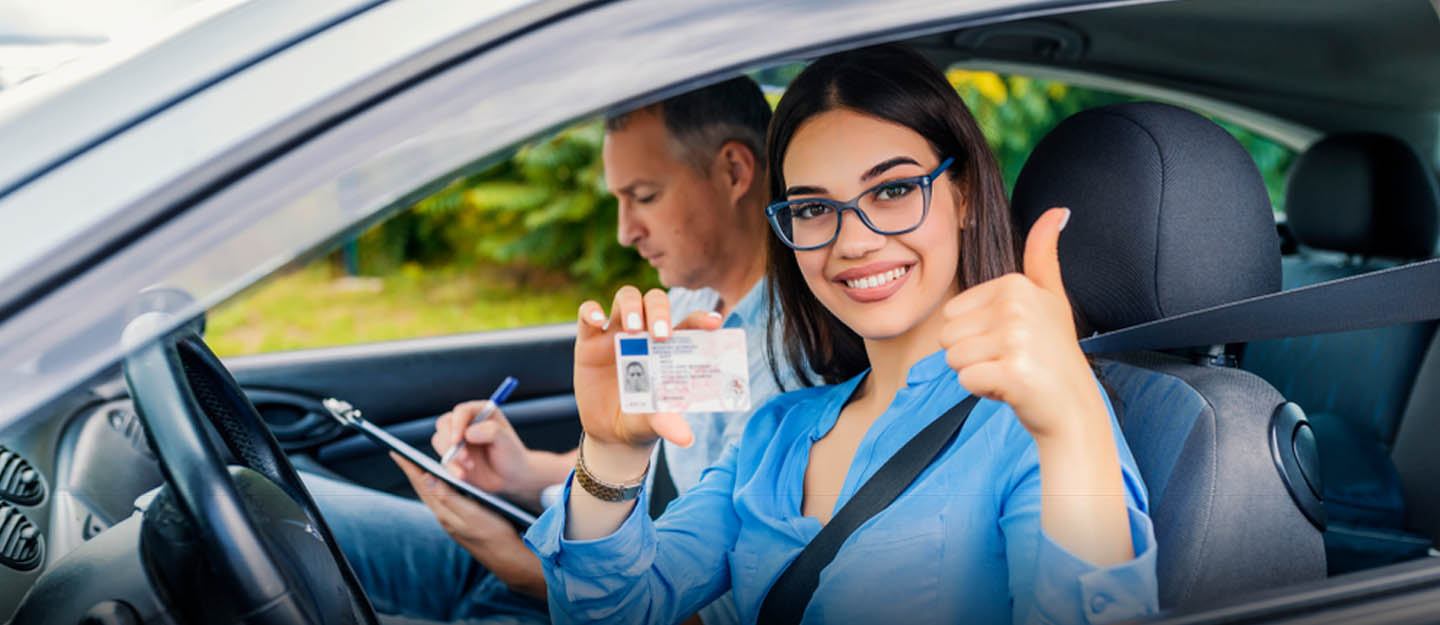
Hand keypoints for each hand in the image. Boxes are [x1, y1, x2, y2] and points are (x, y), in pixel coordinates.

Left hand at [391, 452, 546, 597]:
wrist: (508, 557)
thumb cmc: (494, 534)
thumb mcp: (473, 514)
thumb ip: (449, 497)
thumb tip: (427, 478)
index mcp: (445, 512)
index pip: (422, 485)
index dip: (409, 467)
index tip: (396, 452)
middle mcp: (444, 516)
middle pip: (423, 488)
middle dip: (412, 470)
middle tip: (401, 454)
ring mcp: (452, 520)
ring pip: (432, 494)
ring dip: (423, 477)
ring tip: (416, 464)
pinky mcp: (461, 521)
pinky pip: (443, 499)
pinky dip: (438, 486)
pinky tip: (442, 482)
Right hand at [432, 402, 565, 509]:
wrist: (511, 477)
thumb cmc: (512, 455)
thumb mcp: (506, 442)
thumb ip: (491, 432)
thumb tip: (468, 433)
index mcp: (481, 411)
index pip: (462, 411)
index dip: (457, 424)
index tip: (457, 440)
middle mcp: (466, 422)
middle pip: (444, 424)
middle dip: (450, 441)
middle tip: (464, 458)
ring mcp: (457, 438)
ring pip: (440, 440)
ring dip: (451, 455)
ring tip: (470, 467)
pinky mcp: (452, 455)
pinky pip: (443, 458)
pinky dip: (450, 467)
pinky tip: (462, 475)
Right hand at [572, 286, 724, 450]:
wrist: (610, 433)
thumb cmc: (642, 419)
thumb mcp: (654, 422)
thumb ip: (668, 423)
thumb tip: (685, 438)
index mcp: (670, 347)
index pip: (689, 323)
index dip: (701, 319)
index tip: (715, 322)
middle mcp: (645, 334)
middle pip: (655, 301)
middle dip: (660, 311)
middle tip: (661, 335)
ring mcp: (617, 333)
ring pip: (626, 298)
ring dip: (631, 306)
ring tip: (633, 331)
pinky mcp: (589, 340)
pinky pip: (587, 313)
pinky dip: (590, 311)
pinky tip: (597, 319)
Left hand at [939, 208, 1105, 441]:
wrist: (1073, 408)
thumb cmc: (1054, 355)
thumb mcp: (1050, 297)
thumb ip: (1043, 254)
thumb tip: (1058, 211)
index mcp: (1016, 285)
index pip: (952, 312)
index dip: (976, 334)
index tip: (1012, 341)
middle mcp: (1016, 307)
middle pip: (947, 335)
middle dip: (973, 354)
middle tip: (1011, 359)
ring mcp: (1016, 340)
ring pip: (952, 358)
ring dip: (977, 372)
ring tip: (1011, 371)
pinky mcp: (1013, 373)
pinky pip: (965, 380)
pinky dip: (983, 390)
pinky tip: (1011, 388)